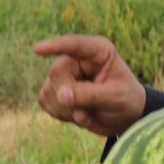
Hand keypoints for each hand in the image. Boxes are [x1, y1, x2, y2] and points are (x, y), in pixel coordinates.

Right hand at [33, 35, 147, 137]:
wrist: (124, 118)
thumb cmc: (126, 101)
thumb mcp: (115, 98)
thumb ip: (89, 95)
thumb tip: (61, 95)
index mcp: (97, 51)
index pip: (74, 45)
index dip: (55, 46)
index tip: (37, 49)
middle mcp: (77, 59)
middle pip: (56, 73)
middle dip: (68, 96)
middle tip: (87, 110)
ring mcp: (64, 74)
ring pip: (48, 90)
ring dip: (66, 109)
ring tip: (88, 112)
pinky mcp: (54, 91)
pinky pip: (45, 102)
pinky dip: (60, 114)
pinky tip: (78, 115)